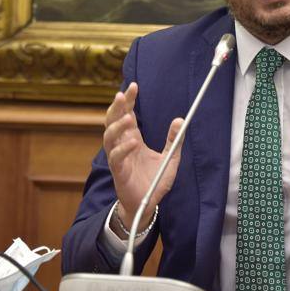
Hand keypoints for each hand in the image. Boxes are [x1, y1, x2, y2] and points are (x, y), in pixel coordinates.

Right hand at [103, 82, 183, 232]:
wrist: (148, 204)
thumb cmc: (155, 180)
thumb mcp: (170, 158)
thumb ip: (174, 140)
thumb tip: (180, 119)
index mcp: (133, 139)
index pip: (126, 114)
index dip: (128, 100)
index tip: (133, 86)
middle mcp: (122, 145)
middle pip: (112, 121)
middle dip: (117, 107)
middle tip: (123, 95)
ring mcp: (118, 158)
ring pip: (109, 137)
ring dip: (117, 126)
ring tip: (129, 117)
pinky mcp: (119, 172)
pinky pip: (115, 158)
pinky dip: (123, 148)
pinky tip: (133, 141)